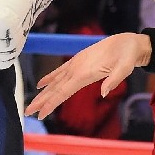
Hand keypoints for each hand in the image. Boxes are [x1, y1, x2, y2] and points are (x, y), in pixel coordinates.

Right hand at [25, 32, 149, 119]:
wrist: (126, 42)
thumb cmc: (126, 56)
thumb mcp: (125, 68)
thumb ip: (114, 80)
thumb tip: (104, 93)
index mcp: (85, 72)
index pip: (63, 91)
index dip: (51, 103)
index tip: (40, 114)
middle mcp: (76, 68)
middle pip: (55, 87)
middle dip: (41, 100)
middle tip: (28, 112)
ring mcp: (75, 63)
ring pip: (55, 81)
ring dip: (43, 92)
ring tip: (32, 103)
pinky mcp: (77, 61)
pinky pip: (60, 71)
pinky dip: (49, 78)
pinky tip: (41, 84)